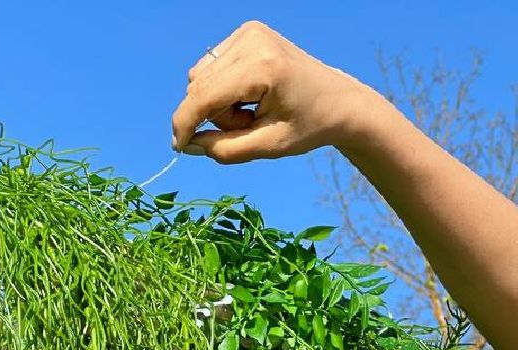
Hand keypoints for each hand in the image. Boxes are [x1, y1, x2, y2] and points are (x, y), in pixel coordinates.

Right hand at [170, 21, 376, 163]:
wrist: (339, 101)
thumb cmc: (309, 127)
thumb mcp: (269, 146)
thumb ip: (225, 149)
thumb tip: (186, 144)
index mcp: (262, 68)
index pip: (205, 96)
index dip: (185, 123)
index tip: (177, 146)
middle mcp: (252, 41)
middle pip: (199, 86)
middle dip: (212, 116)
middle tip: (247, 128)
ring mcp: (249, 32)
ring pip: (202, 77)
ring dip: (218, 103)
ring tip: (252, 113)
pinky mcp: (247, 32)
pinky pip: (213, 66)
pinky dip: (224, 88)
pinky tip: (252, 96)